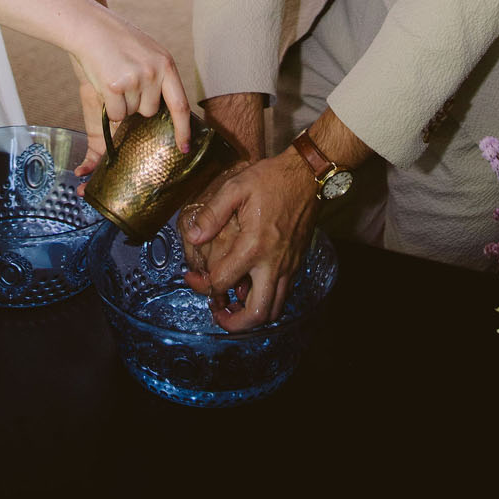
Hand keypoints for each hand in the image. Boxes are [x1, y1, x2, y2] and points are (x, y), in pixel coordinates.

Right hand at [71, 4, 190, 157]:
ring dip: (120, 103)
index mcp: (166, 63)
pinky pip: (115, 114)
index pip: (180, 105)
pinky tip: (103, 83)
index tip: (184, 148)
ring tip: (113, 76)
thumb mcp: (145, 53)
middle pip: (149, 111)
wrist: (89, 26)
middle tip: (124, 80)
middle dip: (136, 104)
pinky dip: (108, 106)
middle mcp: (155, 72)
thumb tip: (157, 113)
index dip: (184, 129)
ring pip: (130, 113)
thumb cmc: (114, 41)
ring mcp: (136, 79)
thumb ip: (156, 79)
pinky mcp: (115, 86)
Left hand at [180, 152, 318, 332]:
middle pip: (255, 314)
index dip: (201, 286)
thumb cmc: (272, 179)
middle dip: (232, 322)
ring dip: (251, 317)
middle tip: (217, 311)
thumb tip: (192, 237)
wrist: (308, 176)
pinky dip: (266, 301)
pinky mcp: (296, 264)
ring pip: (273, 311)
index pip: (222, 282)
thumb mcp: (237, 188)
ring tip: (233, 305)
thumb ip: (212, 214)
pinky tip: (252, 287)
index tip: (191, 278)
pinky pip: (283, 295)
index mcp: (254, 247)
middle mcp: (273, 264)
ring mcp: (288, 266)